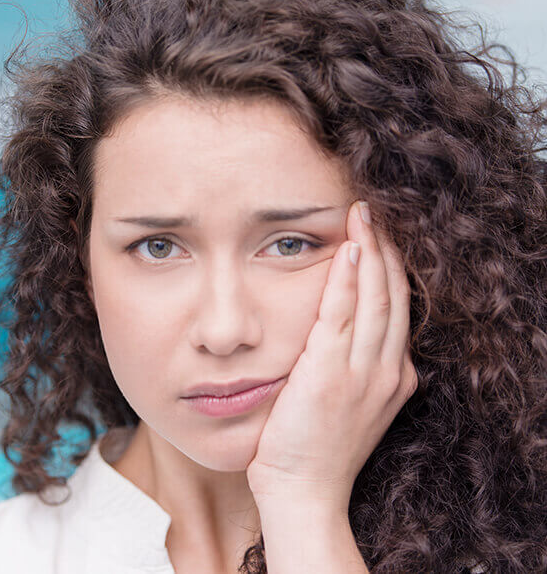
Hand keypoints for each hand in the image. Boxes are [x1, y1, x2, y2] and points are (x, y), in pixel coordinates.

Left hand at [246, 199, 417, 510]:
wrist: (304, 491)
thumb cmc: (318, 447)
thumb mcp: (350, 402)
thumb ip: (354, 365)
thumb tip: (341, 331)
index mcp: (394, 376)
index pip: (399, 308)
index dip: (392, 269)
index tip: (381, 238)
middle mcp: (388, 370)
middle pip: (393, 295)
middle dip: (386, 249)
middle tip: (374, 213)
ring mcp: (364, 371)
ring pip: (375, 297)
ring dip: (370, 251)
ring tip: (362, 216)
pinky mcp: (332, 372)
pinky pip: (342, 313)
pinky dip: (347, 278)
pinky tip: (348, 249)